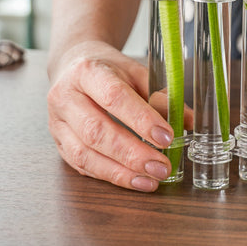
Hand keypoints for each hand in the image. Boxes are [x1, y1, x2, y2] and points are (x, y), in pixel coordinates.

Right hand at [47, 41, 180, 191]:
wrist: (72, 66)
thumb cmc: (109, 70)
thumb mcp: (136, 72)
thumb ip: (161, 96)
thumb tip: (189, 121)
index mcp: (88, 71)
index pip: (114, 97)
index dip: (141, 119)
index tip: (166, 137)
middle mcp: (66, 97)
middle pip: (96, 131)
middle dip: (132, 153)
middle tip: (161, 166)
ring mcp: (57, 122)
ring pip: (84, 154)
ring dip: (120, 172)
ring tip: (150, 179)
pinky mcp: (58, 143)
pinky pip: (81, 165)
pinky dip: (109, 175)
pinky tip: (133, 180)